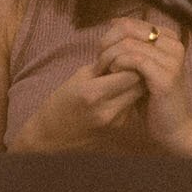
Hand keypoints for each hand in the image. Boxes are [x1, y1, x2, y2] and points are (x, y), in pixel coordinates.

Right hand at [16, 62, 145, 150]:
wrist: (50, 136)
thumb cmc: (61, 102)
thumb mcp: (79, 77)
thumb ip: (105, 66)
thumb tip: (127, 55)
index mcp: (94, 93)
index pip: (131, 73)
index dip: (131, 63)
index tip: (122, 60)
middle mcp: (108, 110)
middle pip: (140, 85)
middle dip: (137, 73)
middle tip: (127, 67)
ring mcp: (116, 122)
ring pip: (139, 96)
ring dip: (135, 85)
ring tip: (120, 80)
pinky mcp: (119, 128)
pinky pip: (132, 106)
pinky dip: (129, 97)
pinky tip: (116, 95)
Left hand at [96, 16, 191, 151]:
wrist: (172, 127)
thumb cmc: (152, 97)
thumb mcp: (140, 66)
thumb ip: (131, 45)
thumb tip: (113, 21)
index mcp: (170, 38)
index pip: (131, 23)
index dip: (111, 36)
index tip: (102, 53)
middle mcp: (175, 45)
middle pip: (129, 30)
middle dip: (107, 45)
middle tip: (99, 63)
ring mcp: (173, 60)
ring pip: (129, 45)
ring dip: (110, 58)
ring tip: (104, 71)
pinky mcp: (167, 76)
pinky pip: (135, 60)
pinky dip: (119, 65)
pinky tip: (113, 75)